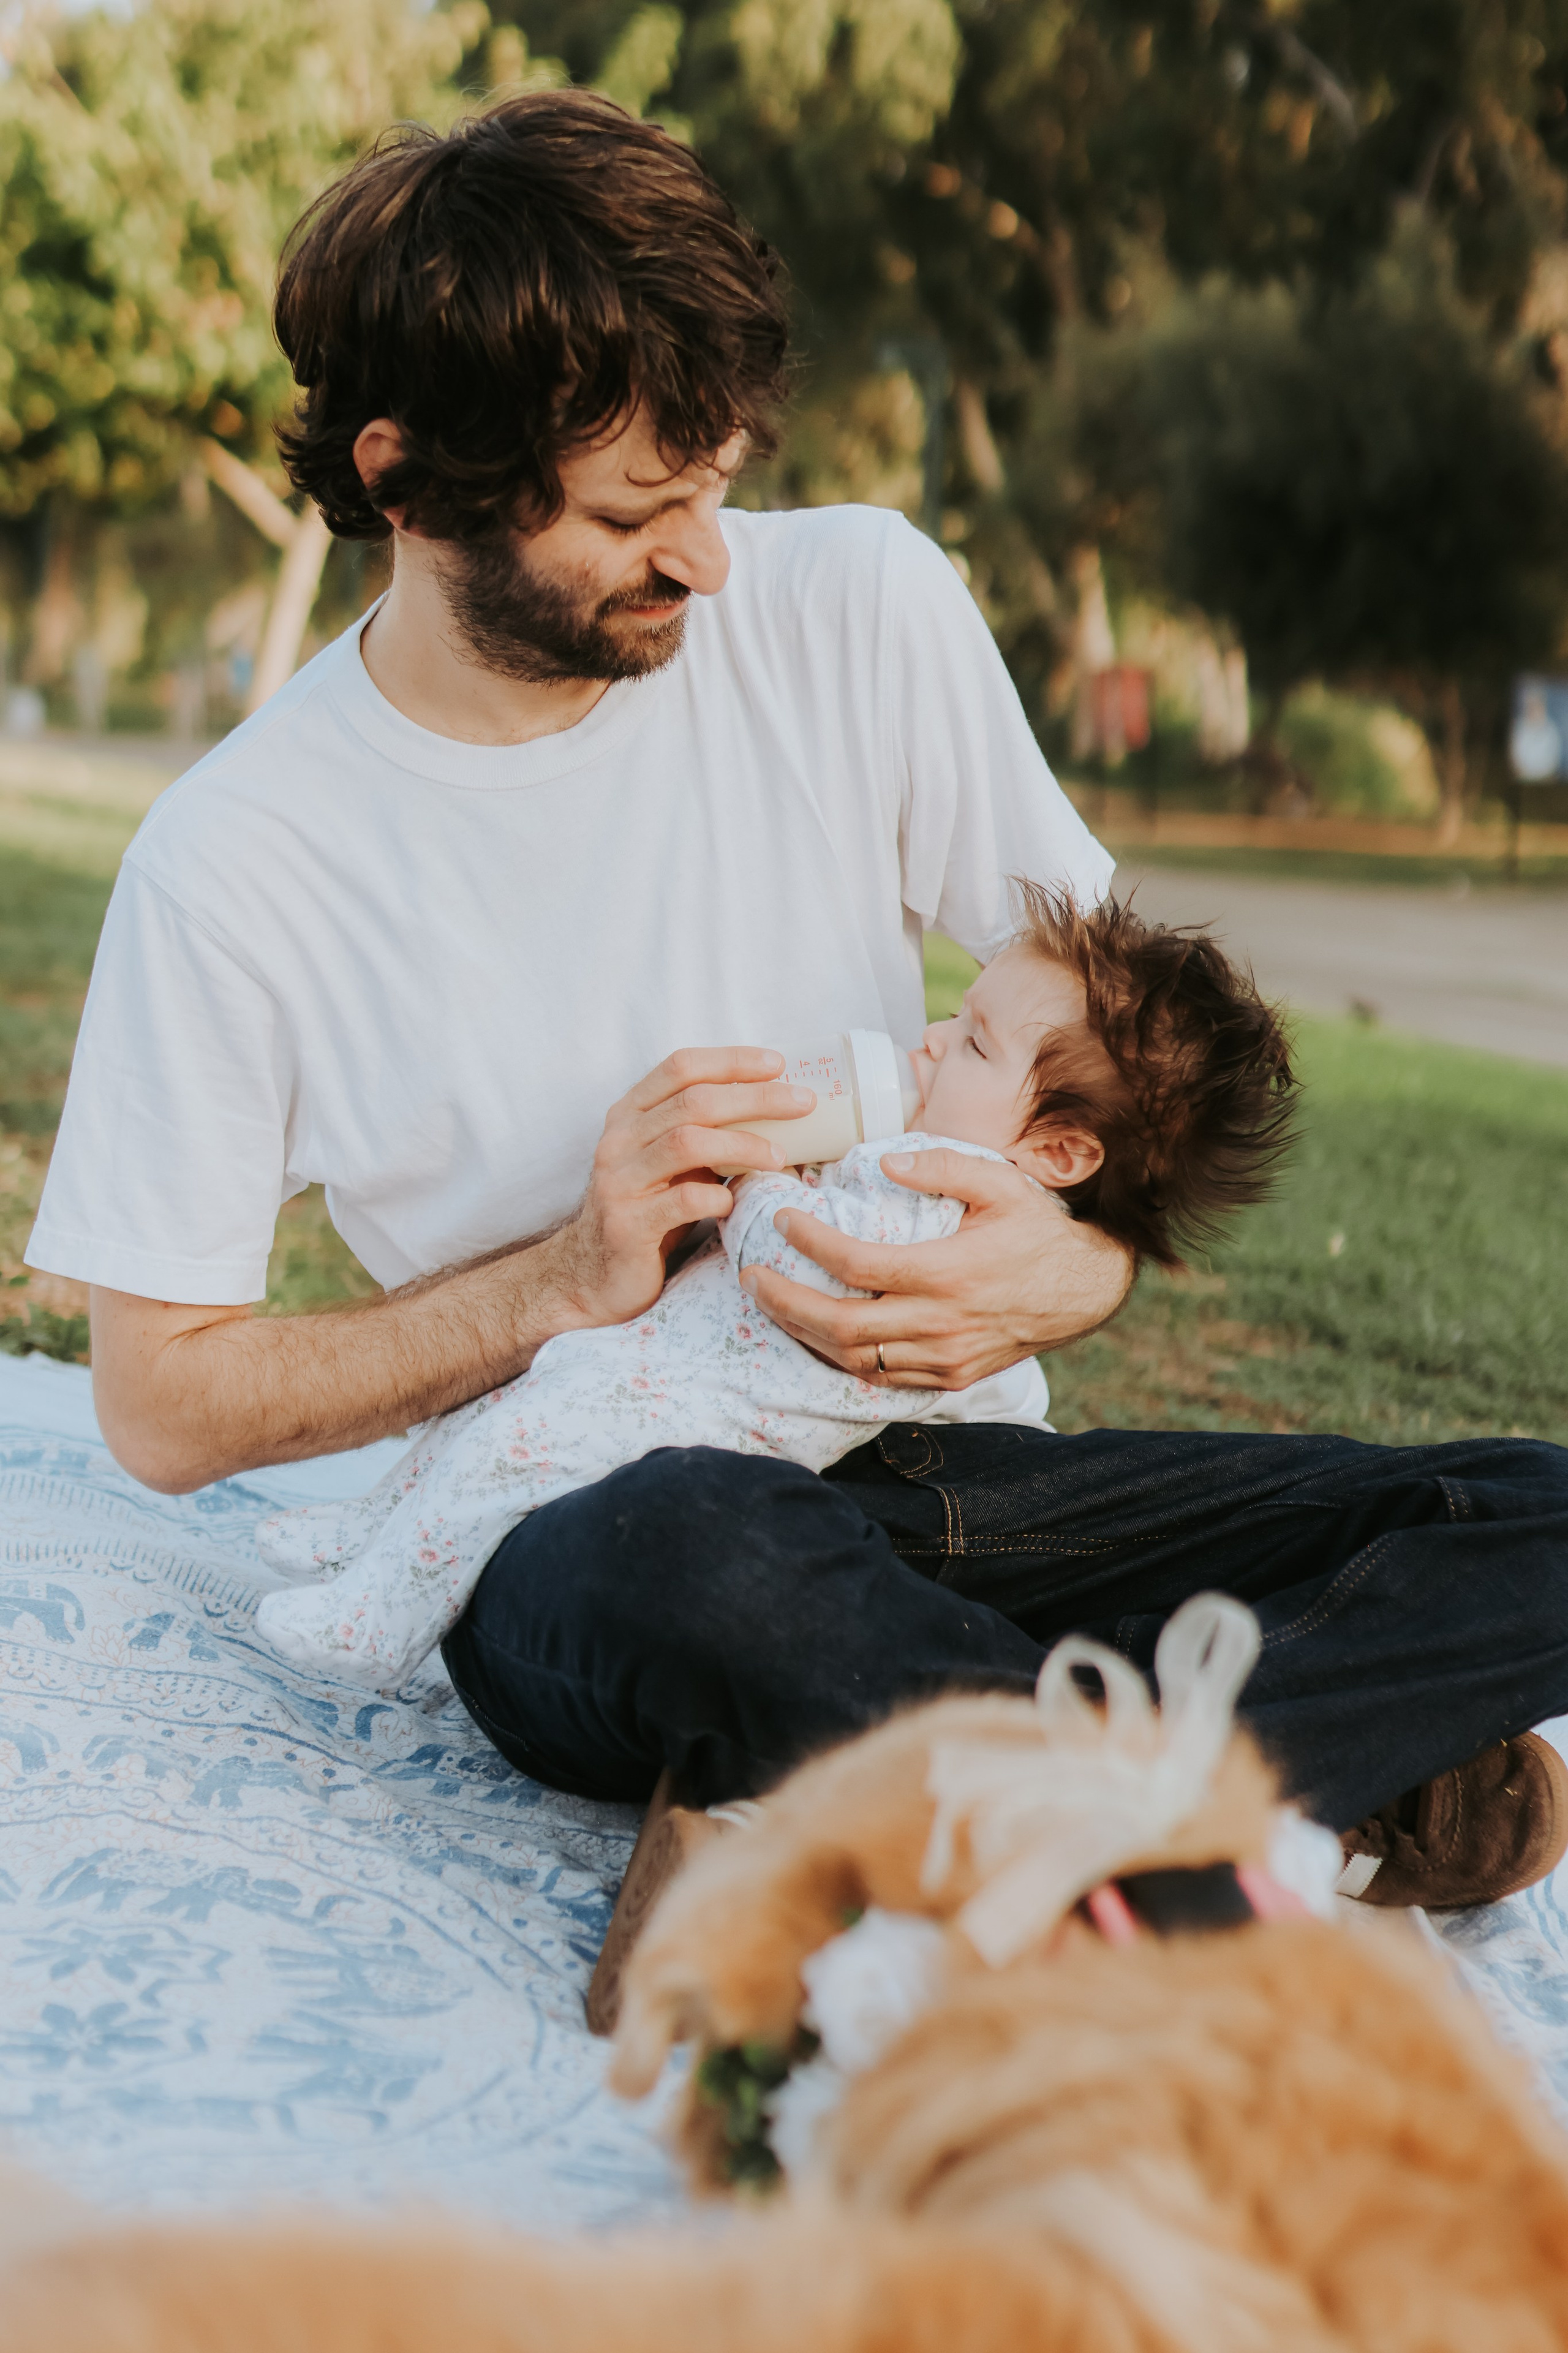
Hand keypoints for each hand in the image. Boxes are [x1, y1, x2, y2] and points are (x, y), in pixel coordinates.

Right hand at [537, 1048, 815, 1332]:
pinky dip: (718, 1196)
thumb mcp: (671, 1165)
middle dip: (754, 1097)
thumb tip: (775, 1111)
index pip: (680, 1067)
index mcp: (629, 1115)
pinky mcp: (628, 1224)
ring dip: (742, 1144)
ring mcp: (619, 1181)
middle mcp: (619, 1140)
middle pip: (693, 1101)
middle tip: (802, 1102)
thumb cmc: (647, 1212)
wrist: (593, 1275)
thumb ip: (704, 1135)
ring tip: (780, 1156)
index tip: (778, 1063)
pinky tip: (735, 1202)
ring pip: (686, 1142)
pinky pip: (682, 1200)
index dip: (731, 1060)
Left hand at [739, 1148, 1132, 1389]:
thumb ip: (942, 1166)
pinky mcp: (951, 1378)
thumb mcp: (999, 1183)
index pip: (856, 1264)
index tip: (783, 1219)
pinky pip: (881, 1378)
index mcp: (947, 1272)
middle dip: (785, 1302)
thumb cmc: (1037, 1229)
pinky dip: (841, 1359)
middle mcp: (941, 1323)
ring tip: (773, 1304)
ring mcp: (944, 1358)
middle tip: (752, 1277)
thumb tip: (886, 1160)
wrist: (1084, 1289)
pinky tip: (817, 1334)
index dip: (808, 1243)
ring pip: (854, 1359)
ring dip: (804, 1335)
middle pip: (840, 1326)